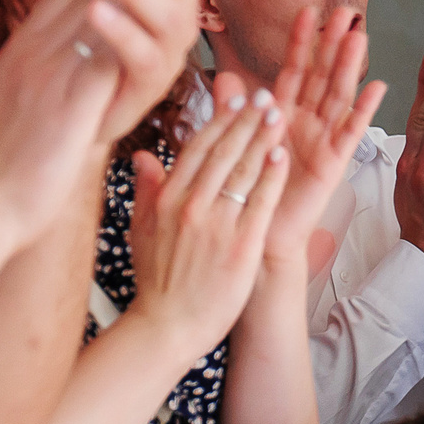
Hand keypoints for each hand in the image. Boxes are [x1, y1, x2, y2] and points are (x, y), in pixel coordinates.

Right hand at [125, 78, 289, 358]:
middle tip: (265, 95)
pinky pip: (261, 201)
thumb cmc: (157, 283)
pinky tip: (282, 153)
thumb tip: (143, 157)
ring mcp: (216, 223)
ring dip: (262, 139)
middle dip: (246, 121)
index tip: (235, 100)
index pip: (197, 149)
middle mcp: (191, 204)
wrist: (167, 327)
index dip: (219, 121)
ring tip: (279, 114)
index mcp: (167, 198)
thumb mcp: (140, 231)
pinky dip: (271, 175)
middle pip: (223, 152)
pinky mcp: (241, 244)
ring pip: (244, 170)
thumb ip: (146, 190)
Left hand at [260, 6, 387, 277]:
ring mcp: (322, 142)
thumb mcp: (235, 145)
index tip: (307, 12)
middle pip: (322, 76)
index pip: (293, 71)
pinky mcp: (333, 163)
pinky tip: (377, 87)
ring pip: (337, 97)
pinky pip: (351, 133)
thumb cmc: (249, 193)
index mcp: (281, 117)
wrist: (259, 236)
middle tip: (345, 13)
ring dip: (349, 67)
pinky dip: (363, 110)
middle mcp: (305, 125)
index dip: (300, 42)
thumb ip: (233, 112)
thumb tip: (223, 78)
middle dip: (332, 45)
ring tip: (360, 37)